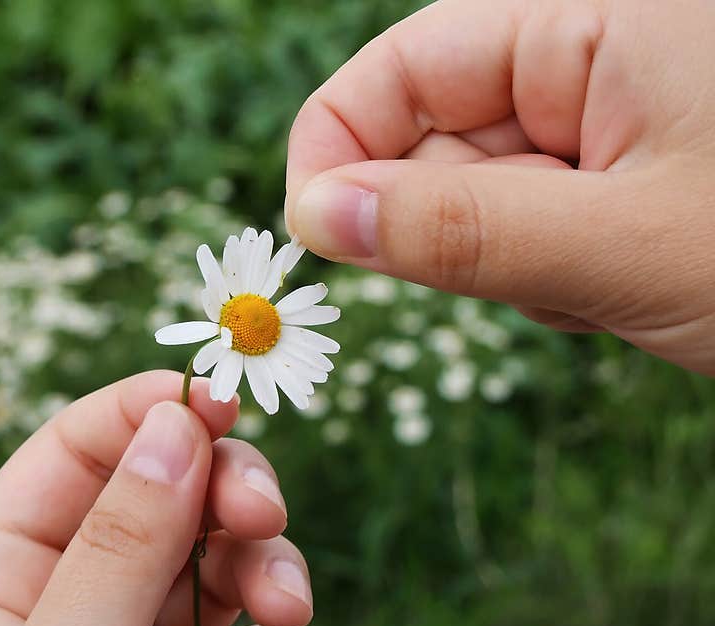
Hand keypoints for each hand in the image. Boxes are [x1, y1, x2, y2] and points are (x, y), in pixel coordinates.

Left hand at [0, 371, 318, 625]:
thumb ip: (118, 548)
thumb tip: (176, 426)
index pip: (73, 451)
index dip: (146, 410)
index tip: (221, 398)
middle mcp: (72, 595)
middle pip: (164, 494)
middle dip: (227, 491)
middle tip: (265, 512)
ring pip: (218, 555)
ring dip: (268, 563)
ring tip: (291, 605)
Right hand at [286, 0, 714, 375]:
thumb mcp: (620, 244)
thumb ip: (458, 227)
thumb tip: (318, 213)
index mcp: (585, 20)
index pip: (401, 70)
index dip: (337, 148)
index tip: (316, 236)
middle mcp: (583, 57)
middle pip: (433, 142)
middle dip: (451, 226)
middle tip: (536, 275)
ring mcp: (597, 124)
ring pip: (477, 201)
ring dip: (513, 263)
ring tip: (607, 281)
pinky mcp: (608, 181)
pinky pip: (525, 233)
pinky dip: (551, 279)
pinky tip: (618, 289)